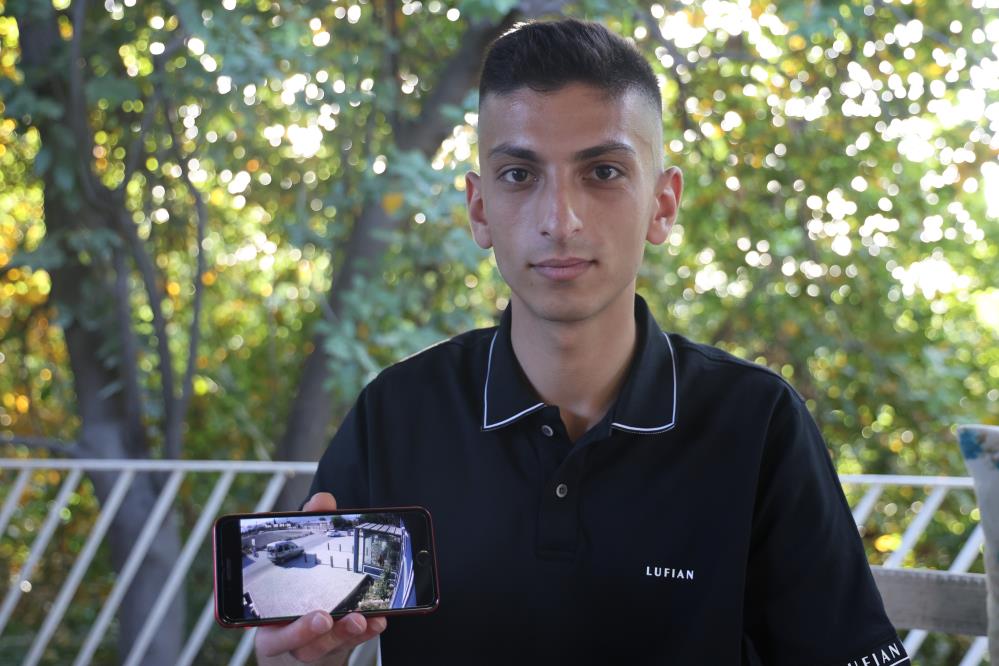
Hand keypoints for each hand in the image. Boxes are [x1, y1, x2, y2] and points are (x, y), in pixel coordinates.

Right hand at [254, 492, 388, 664]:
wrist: (301, 632)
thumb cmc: (296, 587)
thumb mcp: (299, 554)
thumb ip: (309, 525)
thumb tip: (321, 500)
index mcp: (266, 616)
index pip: (265, 623)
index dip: (287, 625)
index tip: (310, 615)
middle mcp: (287, 636)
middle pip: (297, 641)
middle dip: (309, 630)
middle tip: (325, 617)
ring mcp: (312, 645)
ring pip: (324, 645)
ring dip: (343, 632)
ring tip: (359, 618)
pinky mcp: (334, 647)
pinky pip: (348, 644)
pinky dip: (364, 632)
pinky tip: (378, 621)